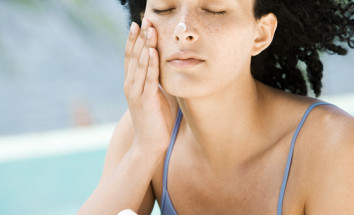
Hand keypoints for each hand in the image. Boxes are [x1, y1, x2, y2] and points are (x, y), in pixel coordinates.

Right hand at [123, 18, 173, 152]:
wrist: (150, 143)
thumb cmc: (156, 120)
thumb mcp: (157, 96)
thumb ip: (158, 81)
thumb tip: (168, 68)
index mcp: (133, 83)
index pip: (131, 57)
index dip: (135, 40)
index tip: (140, 24)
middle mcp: (130, 85)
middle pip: (134, 57)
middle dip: (140, 38)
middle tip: (144, 21)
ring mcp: (136, 93)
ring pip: (140, 64)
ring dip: (146, 46)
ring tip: (150, 30)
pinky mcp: (144, 101)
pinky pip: (149, 79)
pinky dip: (151, 65)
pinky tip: (154, 52)